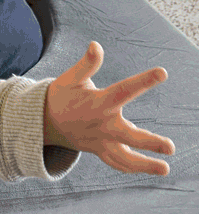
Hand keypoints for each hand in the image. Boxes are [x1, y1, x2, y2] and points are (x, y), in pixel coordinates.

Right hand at [44, 41, 174, 175]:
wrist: (43, 122)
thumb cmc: (61, 96)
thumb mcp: (70, 78)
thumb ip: (86, 64)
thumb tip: (96, 45)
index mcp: (97, 103)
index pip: (123, 91)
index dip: (143, 81)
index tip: (162, 73)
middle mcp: (101, 125)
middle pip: (128, 136)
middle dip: (149, 143)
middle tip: (170, 147)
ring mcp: (100, 141)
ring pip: (123, 157)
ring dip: (144, 165)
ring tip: (165, 169)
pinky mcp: (99, 150)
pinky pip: (116, 163)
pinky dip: (132, 167)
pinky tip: (152, 169)